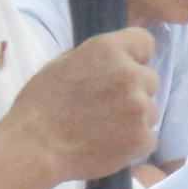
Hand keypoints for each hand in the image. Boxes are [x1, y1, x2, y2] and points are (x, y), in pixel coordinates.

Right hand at [10, 27, 158, 185]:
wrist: (35, 146)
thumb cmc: (41, 103)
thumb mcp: (62, 63)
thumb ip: (95, 58)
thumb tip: (112, 60)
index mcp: (109, 49)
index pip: (145, 42)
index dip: (135, 57)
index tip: (124, 70)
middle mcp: (130, 74)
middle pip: (150, 79)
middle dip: (135, 90)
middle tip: (109, 106)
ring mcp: (140, 107)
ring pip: (152, 110)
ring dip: (135, 118)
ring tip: (106, 129)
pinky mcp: (142, 138)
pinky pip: (150, 137)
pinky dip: (135, 143)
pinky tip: (111, 145)